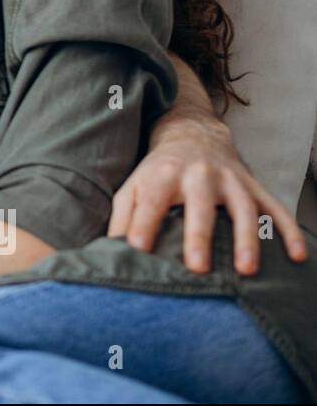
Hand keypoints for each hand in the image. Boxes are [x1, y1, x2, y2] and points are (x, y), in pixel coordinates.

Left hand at [108, 116, 307, 273]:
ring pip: (244, 208)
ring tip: (246, 270)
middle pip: (201, 205)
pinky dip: (288, 231)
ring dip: (247, 238)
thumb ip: (121, 216)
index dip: (142, 225)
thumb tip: (108, 250)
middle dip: (199, 235)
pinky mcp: (254, 186)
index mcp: (163, 175)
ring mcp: (231, 180)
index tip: (136, 251)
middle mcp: (198, 175)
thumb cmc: (157, 172)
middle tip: (197, 267)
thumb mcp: (133, 186)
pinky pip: (275, 209)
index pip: (152, 201)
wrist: (193, 135)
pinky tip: (297, 256)